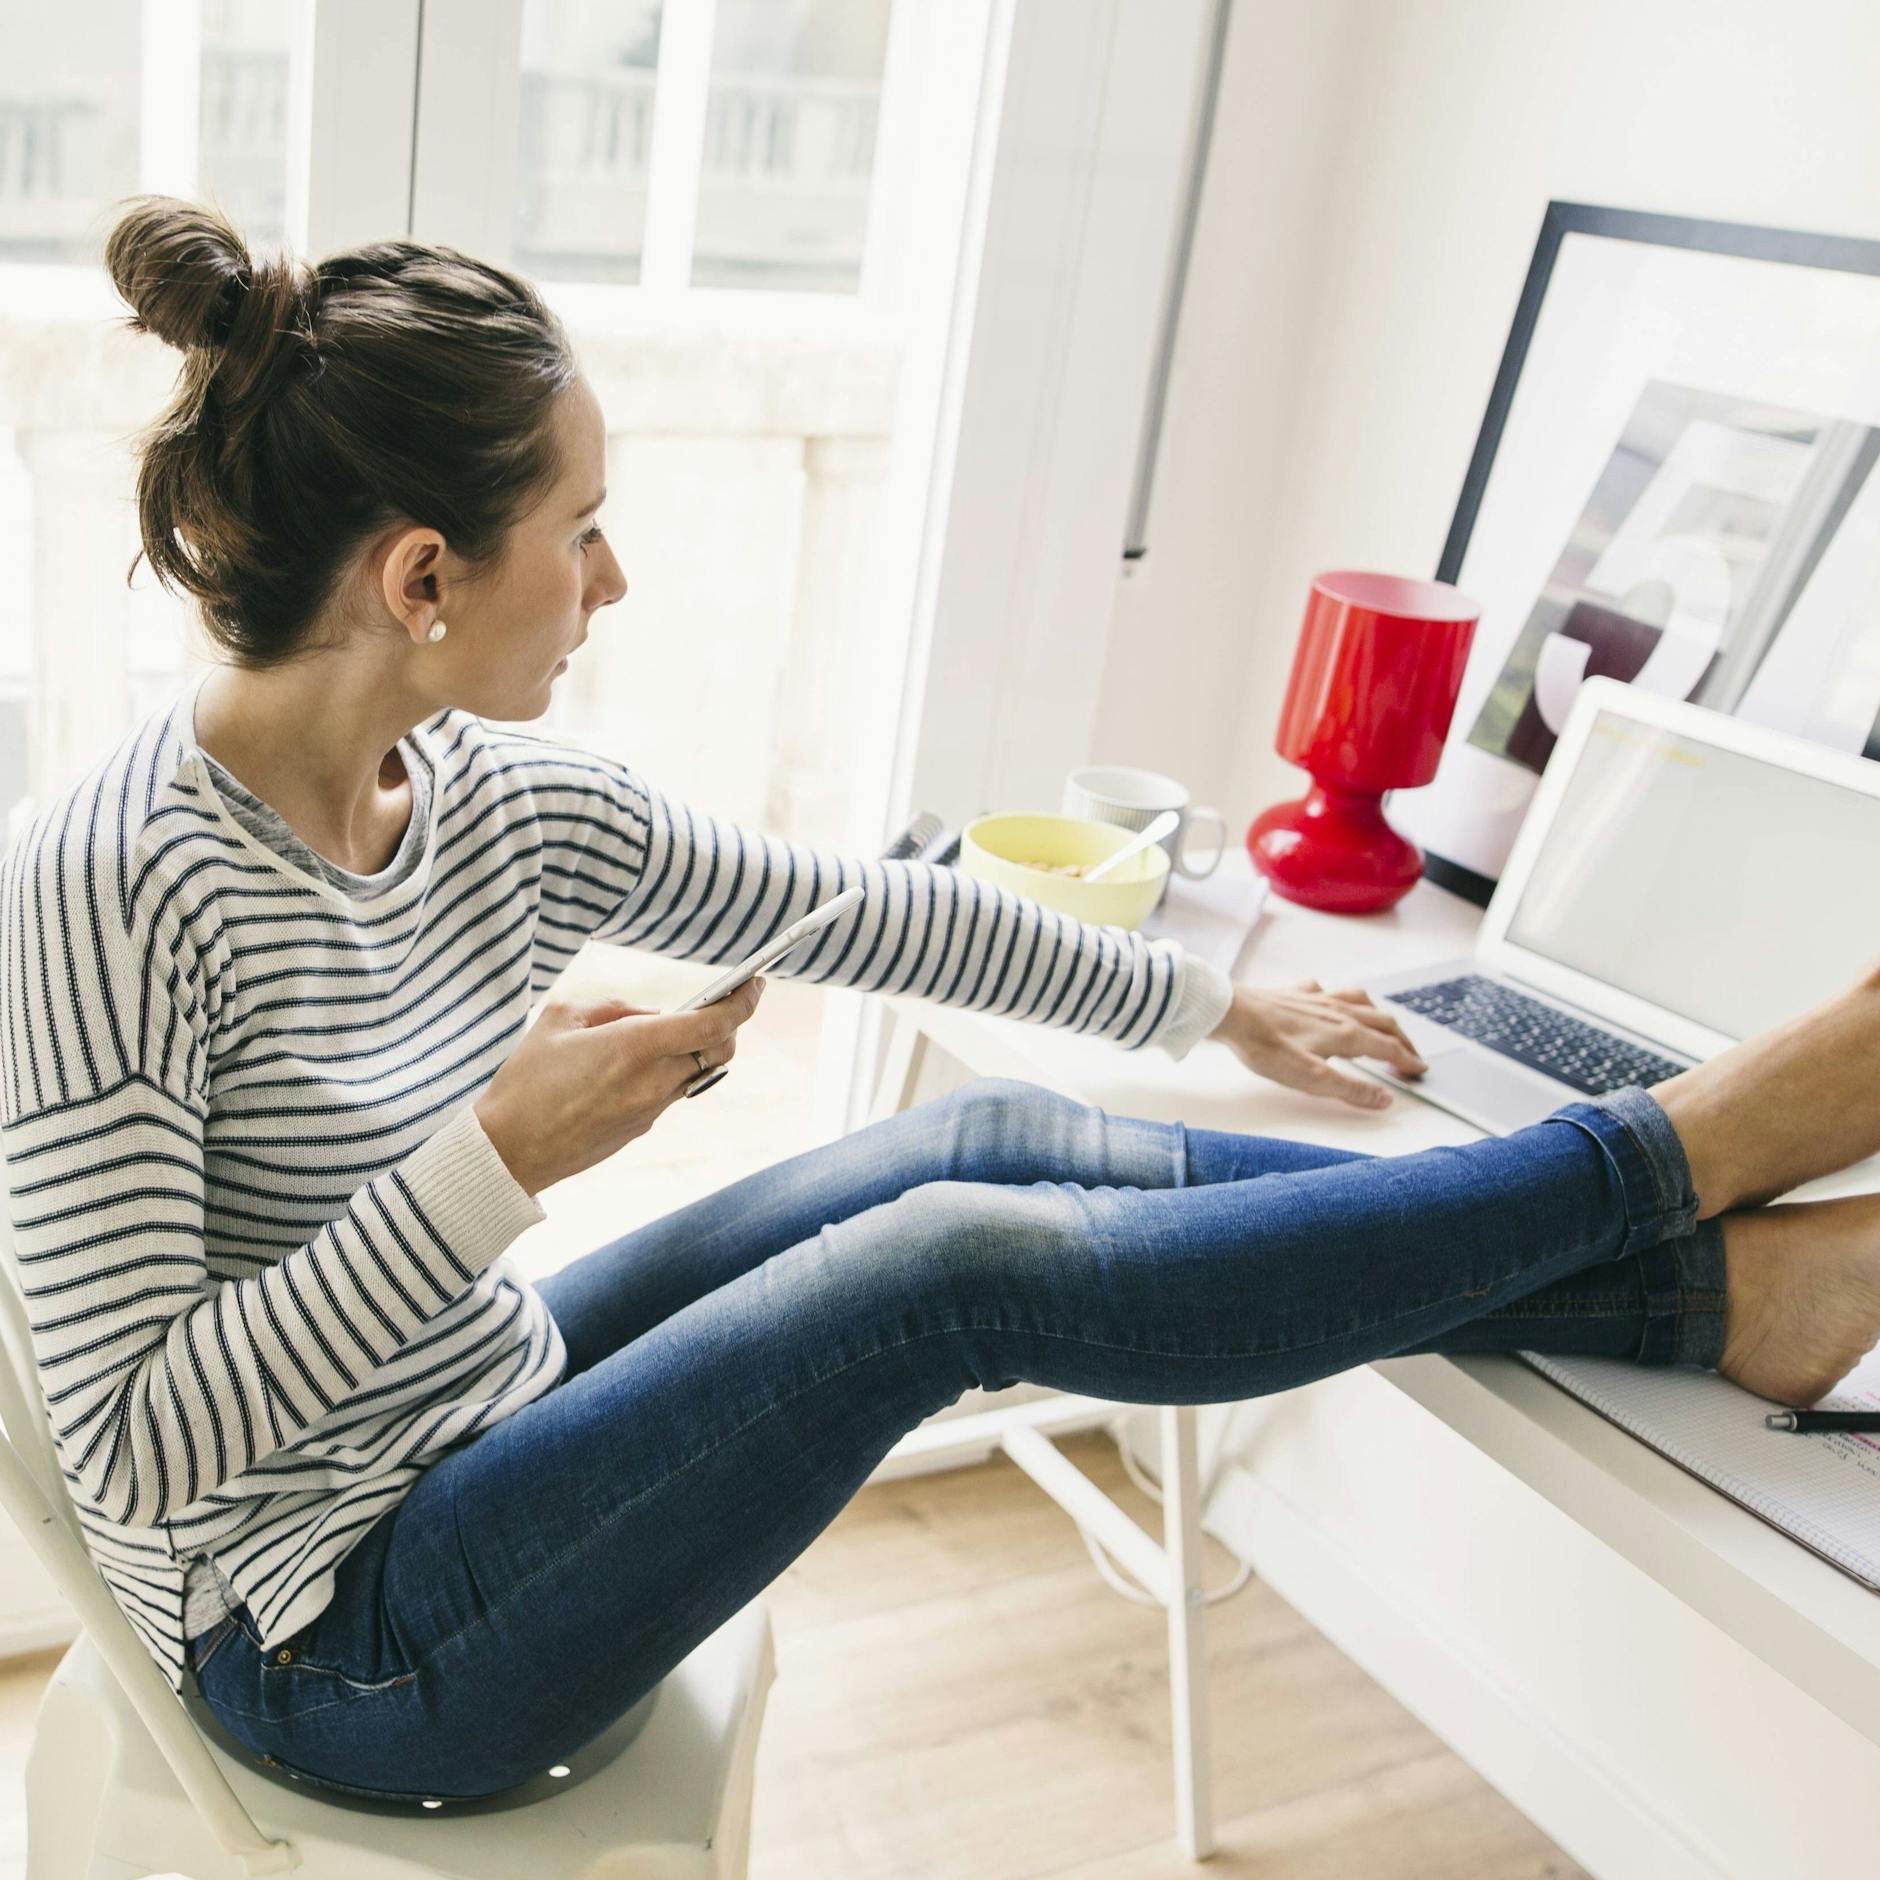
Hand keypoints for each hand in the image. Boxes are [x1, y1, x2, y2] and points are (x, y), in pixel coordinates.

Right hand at [474, 976, 766, 1194]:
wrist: (508, 1151)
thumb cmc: (526, 1080)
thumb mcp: (561, 1019)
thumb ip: (613, 1008)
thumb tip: (649, 1014)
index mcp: (634, 1047)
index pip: (714, 1024)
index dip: (743, 1002)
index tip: (755, 983)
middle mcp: (652, 1082)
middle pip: (719, 1051)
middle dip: (727, 1025)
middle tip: (716, 1005)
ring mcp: (649, 1111)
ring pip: (696, 1073)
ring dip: (694, 1050)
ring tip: (663, 1033)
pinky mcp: (640, 1130)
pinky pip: (669, 1093)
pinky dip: (667, 1073)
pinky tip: (634, 1065)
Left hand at [1206, 978, 1427, 1109]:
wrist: (1232, 1013)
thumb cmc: (1267, 1047)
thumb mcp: (1312, 1079)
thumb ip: (1350, 1090)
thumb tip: (1385, 1099)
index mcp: (1347, 1034)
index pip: (1389, 1047)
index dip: (1408, 1060)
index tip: (1421, 1070)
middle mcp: (1339, 1011)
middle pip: (1383, 1021)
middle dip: (1402, 1038)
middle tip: (1412, 1053)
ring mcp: (1318, 999)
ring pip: (1360, 1001)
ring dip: (1378, 1014)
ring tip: (1383, 1024)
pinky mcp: (1297, 993)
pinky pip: (1326, 990)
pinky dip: (1338, 996)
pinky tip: (1330, 999)